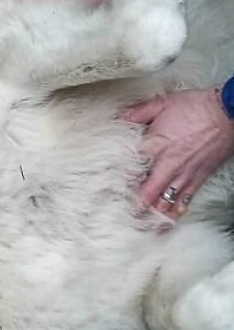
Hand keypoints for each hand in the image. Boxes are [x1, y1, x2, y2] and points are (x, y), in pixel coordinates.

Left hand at [123, 87, 233, 218]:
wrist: (228, 113)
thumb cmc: (198, 107)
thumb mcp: (162, 103)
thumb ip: (138, 113)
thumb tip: (120, 118)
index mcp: (155, 146)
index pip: (130, 171)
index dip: (117, 182)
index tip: (108, 190)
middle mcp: (169, 166)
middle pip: (146, 195)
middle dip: (133, 209)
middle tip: (122, 217)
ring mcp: (185, 175)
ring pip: (165, 203)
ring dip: (152, 216)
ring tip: (140, 226)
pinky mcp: (198, 179)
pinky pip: (184, 202)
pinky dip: (174, 214)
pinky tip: (166, 223)